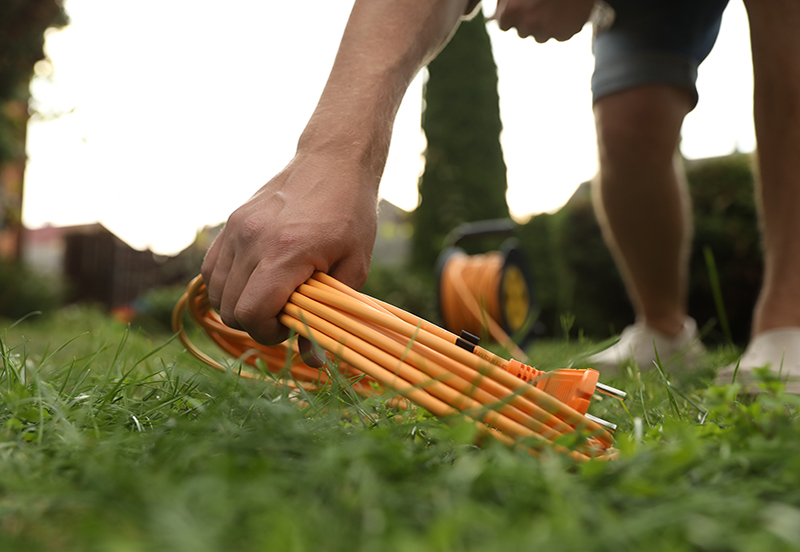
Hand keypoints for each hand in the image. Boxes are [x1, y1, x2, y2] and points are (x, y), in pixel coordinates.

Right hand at [201, 150, 378, 346]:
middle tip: (283, 315)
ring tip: (270, 298)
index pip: (252, 312)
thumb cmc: (351, 214)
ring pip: (215, 292)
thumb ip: (329, 313)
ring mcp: (237, 229)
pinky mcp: (230, 223)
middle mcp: (254, 239)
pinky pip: (211, 270)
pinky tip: (254, 282)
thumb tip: (313, 361)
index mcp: (287, 251)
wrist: (332, 161)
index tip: (290, 326)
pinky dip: (226, 286)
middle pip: (230, 309)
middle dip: (255, 324)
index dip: (267, 332)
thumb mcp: (354, 266)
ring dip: (238, 306)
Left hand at [491, 0, 594, 42]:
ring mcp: (548, 32)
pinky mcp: (566, 34)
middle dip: (527, 19)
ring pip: (540, 35)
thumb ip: (503, 2)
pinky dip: (561, 25)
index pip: (503, 24)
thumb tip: (493, 17)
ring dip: (543, 24)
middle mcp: (528, 25)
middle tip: (538, 3)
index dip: (510, 14)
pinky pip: (559, 34)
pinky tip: (564, 9)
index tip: (518, 6)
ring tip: (552, 5)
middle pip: (522, 31)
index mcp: (513, 11)